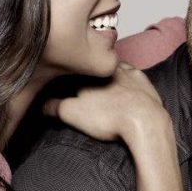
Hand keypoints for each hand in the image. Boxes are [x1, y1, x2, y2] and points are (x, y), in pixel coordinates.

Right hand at [43, 63, 167, 143]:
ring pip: (121, 71)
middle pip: (101, 68)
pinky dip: (132, 86)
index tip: (71, 85)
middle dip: (94, 75)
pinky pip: (138, 81)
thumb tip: (43, 105)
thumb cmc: (108, 116)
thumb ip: (54, 106)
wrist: (145, 123)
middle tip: (89, 88)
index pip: (80, 67)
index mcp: (95, 71)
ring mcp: (134, 76)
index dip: (74, 74)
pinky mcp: (148, 87)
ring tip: (109, 91)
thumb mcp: (71, 112)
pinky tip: (130, 94)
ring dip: (115, 77)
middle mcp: (115, 68)